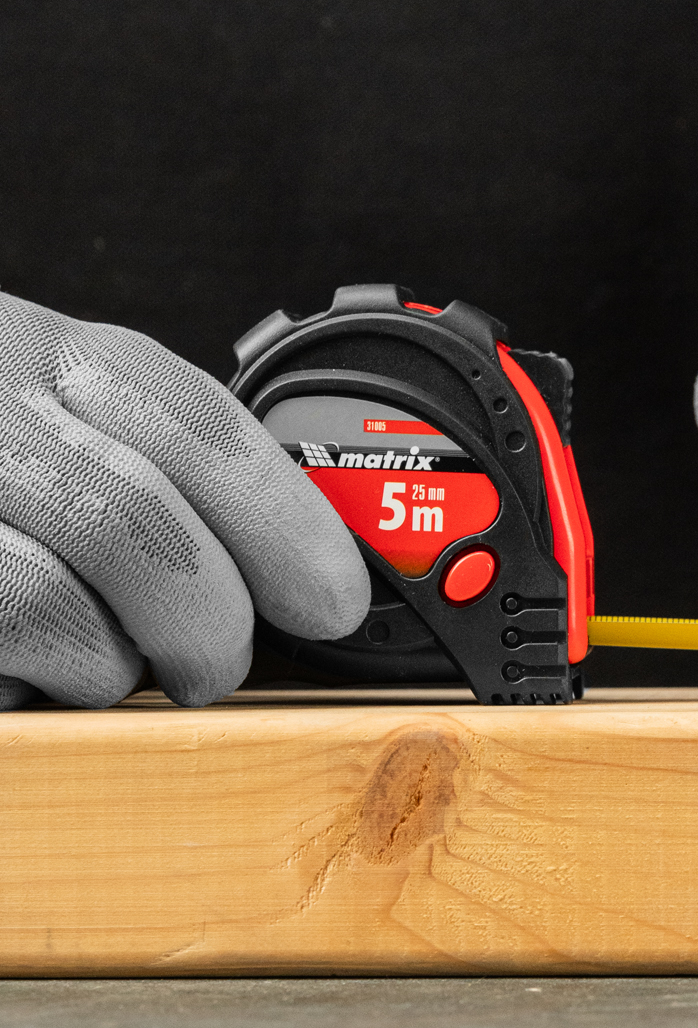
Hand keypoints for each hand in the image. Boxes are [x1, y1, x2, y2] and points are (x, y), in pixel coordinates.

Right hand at [0, 293, 369, 707]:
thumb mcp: (58, 415)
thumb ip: (155, 461)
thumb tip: (299, 562)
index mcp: (47, 352)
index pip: (200, 425)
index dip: (286, 525)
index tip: (334, 599)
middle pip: (137, 521)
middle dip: (208, 618)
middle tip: (222, 661)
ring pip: (52, 597)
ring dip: (114, 663)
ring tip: (117, 668)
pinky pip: (0, 637)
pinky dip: (35, 675)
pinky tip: (31, 668)